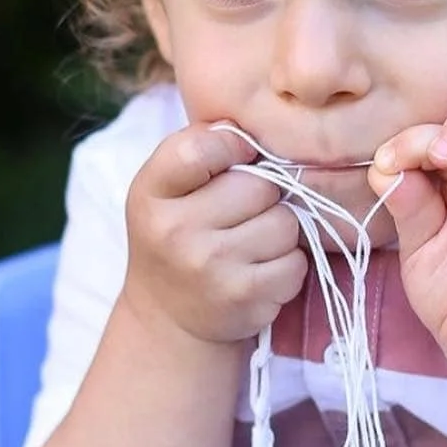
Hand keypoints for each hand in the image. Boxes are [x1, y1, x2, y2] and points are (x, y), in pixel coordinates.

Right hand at [122, 125, 308, 343]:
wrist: (168, 319)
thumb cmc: (176, 238)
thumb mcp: (165, 191)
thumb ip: (201, 151)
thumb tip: (255, 127)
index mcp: (151, 193)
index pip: (200, 147)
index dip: (232, 145)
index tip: (238, 157)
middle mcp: (176, 230)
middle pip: (260, 186)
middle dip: (263, 196)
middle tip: (244, 213)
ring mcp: (211, 267)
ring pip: (285, 223)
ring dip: (280, 232)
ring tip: (253, 244)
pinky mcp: (245, 297)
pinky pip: (296, 262)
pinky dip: (288, 265)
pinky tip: (261, 271)